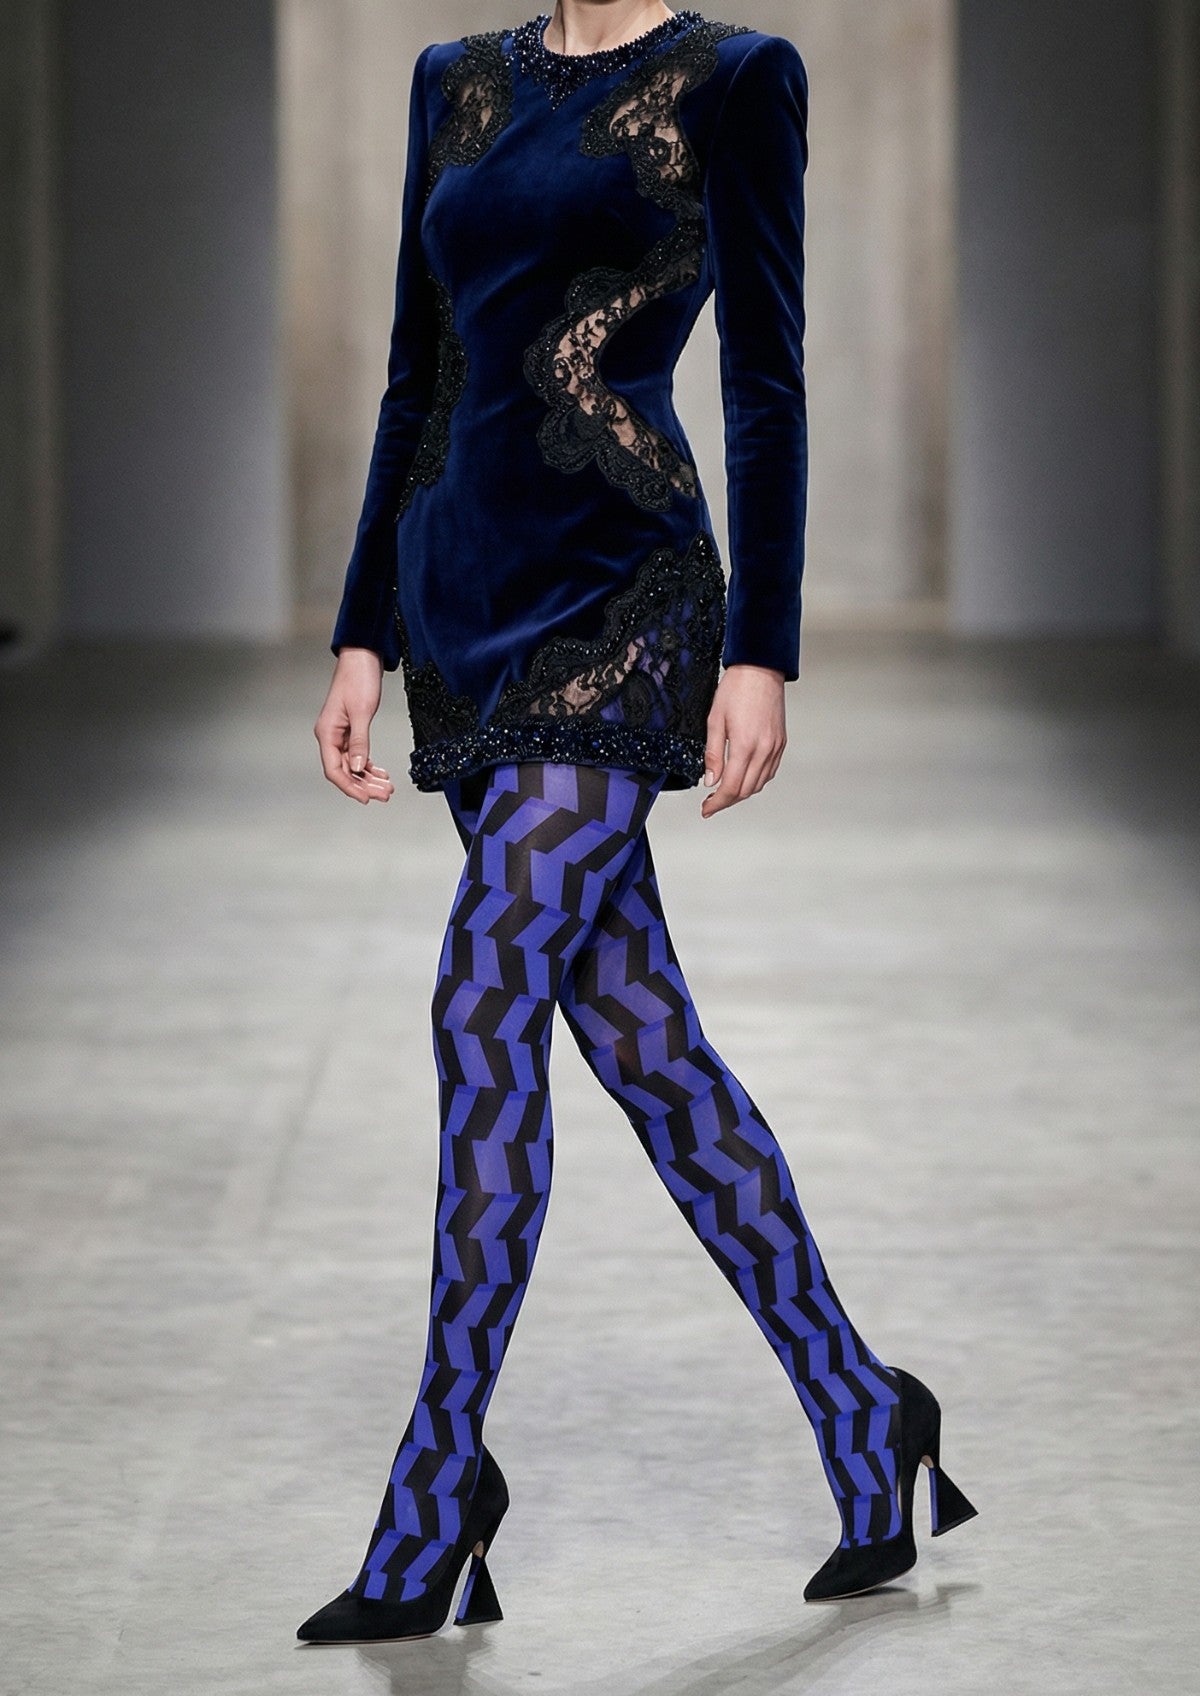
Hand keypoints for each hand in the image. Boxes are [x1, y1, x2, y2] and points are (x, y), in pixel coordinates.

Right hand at [314, 648, 395, 803]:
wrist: (362, 657)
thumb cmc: (359, 679)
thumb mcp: (362, 712)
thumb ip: (360, 742)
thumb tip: (357, 768)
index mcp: (327, 733)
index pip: (334, 770)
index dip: (349, 787)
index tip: (366, 799)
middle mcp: (330, 736)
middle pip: (344, 771)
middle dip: (364, 785)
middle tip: (385, 795)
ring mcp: (339, 734)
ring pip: (352, 765)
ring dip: (369, 778)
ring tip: (387, 788)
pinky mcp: (350, 730)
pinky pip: (357, 755)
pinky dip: (369, 766)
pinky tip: (382, 773)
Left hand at [700, 663, 786, 817]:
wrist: (760, 670)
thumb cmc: (736, 689)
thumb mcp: (714, 721)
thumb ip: (712, 754)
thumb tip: (710, 780)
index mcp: (745, 746)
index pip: (731, 788)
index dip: (717, 803)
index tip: (706, 809)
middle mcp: (764, 750)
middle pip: (746, 791)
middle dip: (727, 801)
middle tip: (711, 803)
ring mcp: (775, 747)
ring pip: (759, 784)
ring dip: (742, 793)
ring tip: (725, 792)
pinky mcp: (781, 743)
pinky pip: (769, 772)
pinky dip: (756, 781)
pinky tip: (744, 778)